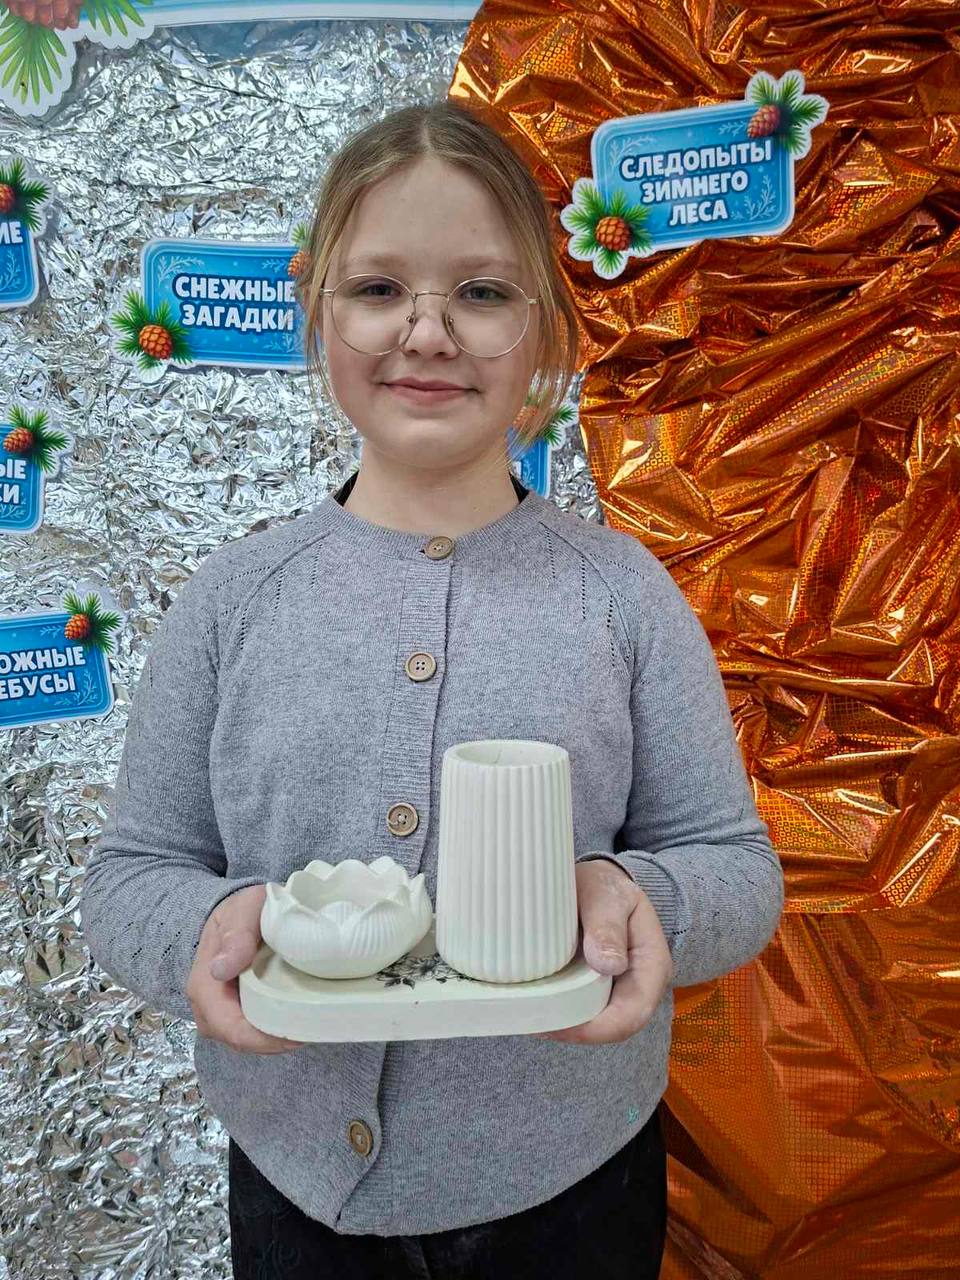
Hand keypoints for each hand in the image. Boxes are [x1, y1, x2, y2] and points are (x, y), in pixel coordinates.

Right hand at [186, 883, 307, 1053]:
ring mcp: (221, 1012)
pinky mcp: (235, 1011)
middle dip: (275, 1042)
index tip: (298, 1033)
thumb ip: (236, 935)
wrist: (237, 912)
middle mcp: (207, 1007)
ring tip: (308, 1026)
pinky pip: (253, 1031)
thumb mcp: (242, 911)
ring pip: (248, 1041)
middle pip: (241, 1041)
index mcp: (204, 986)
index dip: (264, 1039)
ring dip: (276, 1039)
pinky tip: (297, 1020)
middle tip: (311, 1030)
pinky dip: (274, 1030)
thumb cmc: (241, 910)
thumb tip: (221, 969)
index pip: (231, 1029)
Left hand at [535, 860, 672, 1043]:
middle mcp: (639, 986)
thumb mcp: (608, 894)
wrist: (600, 881)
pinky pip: (581, 1009)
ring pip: (594, 1023)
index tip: (556, 1022)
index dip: (595, 1029)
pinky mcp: (597, 989)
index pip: (631, 1015)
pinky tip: (534, 1000)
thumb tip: (608, 965)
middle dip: (573, 1030)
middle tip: (531, 1020)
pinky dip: (559, 1009)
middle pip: (611, 1027)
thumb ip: (608, 924)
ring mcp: (618, 990)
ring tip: (527, 1011)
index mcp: (652, 967)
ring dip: (563, 1023)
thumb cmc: (606, 885)